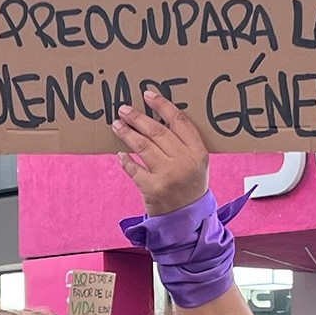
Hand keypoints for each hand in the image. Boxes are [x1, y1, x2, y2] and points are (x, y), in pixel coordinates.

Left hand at [112, 89, 208, 215]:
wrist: (188, 219)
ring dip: (127, 134)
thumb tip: (155, 117)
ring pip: (143, 146)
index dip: (162, 105)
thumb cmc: (190, 186)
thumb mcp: (196, 163)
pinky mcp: (153, 188)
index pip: (179, 121)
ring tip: (116, 125)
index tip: (147, 94)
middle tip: (123, 110)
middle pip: (157, 131)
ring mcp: (169, 175)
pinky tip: (120, 154)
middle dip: (137, 118)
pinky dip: (125, 160)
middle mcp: (185, 162)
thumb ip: (182, 143)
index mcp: (198, 152)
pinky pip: (134, 168)